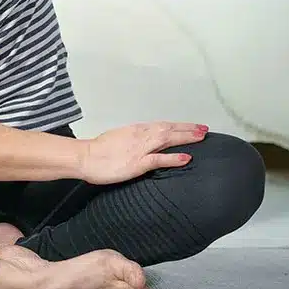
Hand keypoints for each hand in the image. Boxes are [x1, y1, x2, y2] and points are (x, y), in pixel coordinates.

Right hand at [78, 122, 208, 184]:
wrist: (84, 157)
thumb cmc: (96, 150)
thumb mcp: (118, 139)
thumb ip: (133, 140)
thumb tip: (143, 143)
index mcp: (136, 130)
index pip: (162, 126)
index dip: (179, 126)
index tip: (193, 126)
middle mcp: (141, 136)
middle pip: (168, 130)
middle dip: (188, 129)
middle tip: (204, 129)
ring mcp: (140, 149)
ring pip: (167, 139)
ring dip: (186, 138)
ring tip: (201, 137)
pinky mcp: (138, 163)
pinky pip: (159, 159)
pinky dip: (173, 157)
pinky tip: (186, 157)